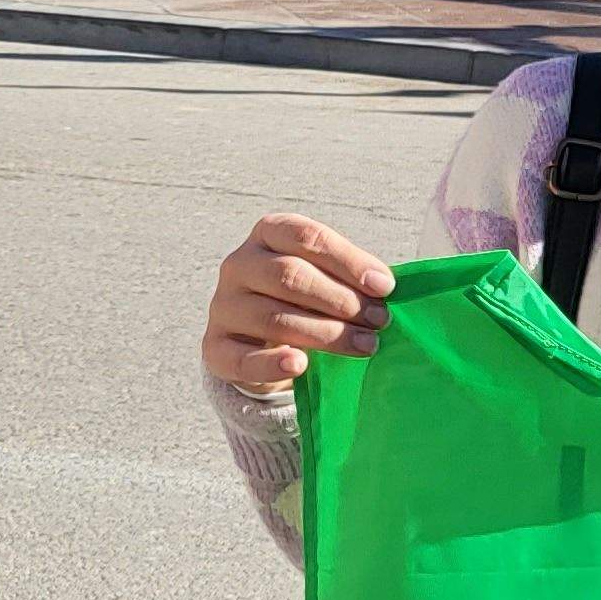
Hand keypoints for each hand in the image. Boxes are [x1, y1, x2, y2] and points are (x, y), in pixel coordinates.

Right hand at [205, 213, 395, 391]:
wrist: (263, 341)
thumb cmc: (305, 299)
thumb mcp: (326, 277)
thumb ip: (351, 278)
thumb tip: (385, 287)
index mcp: (269, 234)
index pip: (307, 237)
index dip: (349, 261)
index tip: (385, 287)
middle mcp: (239, 264)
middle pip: (290, 276)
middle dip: (341, 300)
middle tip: (379, 320)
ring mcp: (224, 305)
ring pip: (274, 318)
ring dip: (326, 334)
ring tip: (364, 345)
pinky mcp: (215, 347)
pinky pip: (242, 359)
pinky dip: (272, 363)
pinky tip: (300, 365)